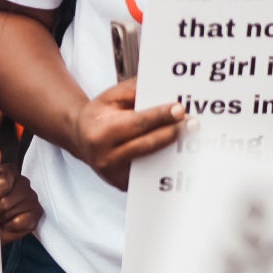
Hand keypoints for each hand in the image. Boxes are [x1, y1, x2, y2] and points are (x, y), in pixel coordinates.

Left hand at [0, 150, 40, 244]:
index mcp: (9, 172)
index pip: (4, 181)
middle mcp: (23, 183)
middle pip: (6, 200)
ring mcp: (32, 198)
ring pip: (12, 212)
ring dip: (0, 219)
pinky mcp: (36, 213)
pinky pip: (21, 222)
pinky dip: (10, 226)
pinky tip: (7, 223)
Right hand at [68, 78, 185, 191]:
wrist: (80, 138)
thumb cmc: (98, 116)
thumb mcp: (109, 97)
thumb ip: (133, 90)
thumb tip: (160, 88)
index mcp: (100, 134)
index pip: (137, 124)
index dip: (160, 116)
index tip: (180, 110)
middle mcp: (105, 157)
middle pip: (147, 144)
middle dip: (172, 133)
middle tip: (193, 124)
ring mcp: (114, 175)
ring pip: (151, 161)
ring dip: (172, 150)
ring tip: (190, 137)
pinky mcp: (122, 184)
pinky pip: (148, 173)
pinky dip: (164, 162)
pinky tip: (178, 153)